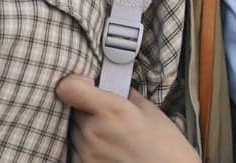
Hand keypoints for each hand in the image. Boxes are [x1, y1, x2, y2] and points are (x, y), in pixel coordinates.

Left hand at [57, 75, 197, 162]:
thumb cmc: (167, 147)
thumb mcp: (150, 111)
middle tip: (108, 117)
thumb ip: (125, 95)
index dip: (74, 83)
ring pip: (75, 131)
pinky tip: (108, 152)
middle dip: (87, 110)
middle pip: (74, 109)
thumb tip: (113, 85)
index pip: (68, 88)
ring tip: (112, 138)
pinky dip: (87, 149)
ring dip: (87, 131)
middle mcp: (94, 131)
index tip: (86, 86)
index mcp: (111, 110)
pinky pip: (76, 151)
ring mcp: (87, 152)